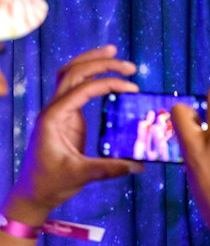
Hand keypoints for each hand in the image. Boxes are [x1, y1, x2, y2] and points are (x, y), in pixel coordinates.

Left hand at [3, 45, 142, 223]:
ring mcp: (59, 111)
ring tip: (114, 54)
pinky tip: (106, 76)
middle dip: (100, 64)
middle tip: (129, 66)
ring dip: (91, 62)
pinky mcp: (66, 118)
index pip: (82, 89)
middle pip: (73, 72)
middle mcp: (54, 109)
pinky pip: (76, 89)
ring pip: (70, 75)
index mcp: (54, 118)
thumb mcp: (81, 175)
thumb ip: (111, 168)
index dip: (108, 84)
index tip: (133, 89)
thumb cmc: (51, 182)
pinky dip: (90, 77)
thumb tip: (140, 166)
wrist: (34, 191)